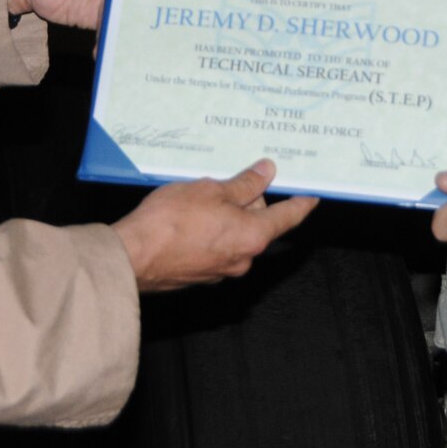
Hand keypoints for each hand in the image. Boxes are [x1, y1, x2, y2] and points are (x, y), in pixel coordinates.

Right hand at [111, 160, 319, 292]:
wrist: (133, 257)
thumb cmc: (172, 222)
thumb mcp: (212, 190)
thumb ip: (243, 183)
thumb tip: (266, 173)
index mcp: (253, 236)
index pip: (288, 217)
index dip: (301, 204)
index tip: (312, 197)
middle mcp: (243, 258)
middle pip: (257, 223)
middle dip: (246, 202)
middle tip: (225, 181)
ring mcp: (221, 270)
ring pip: (233, 234)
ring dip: (224, 216)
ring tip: (198, 199)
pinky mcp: (200, 275)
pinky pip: (214, 246)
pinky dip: (208, 231)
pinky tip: (187, 219)